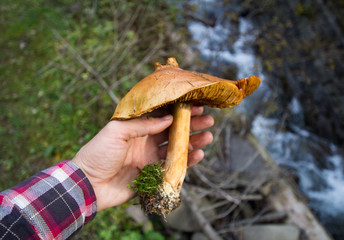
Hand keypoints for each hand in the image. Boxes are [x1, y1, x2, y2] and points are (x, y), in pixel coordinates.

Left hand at [71, 106, 213, 210]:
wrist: (89, 184)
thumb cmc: (98, 153)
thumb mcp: (117, 131)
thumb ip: (143, 124)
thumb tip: (168, 118)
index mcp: (136, 127)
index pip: (162, 115)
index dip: (178, 110)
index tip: (195, 104)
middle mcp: (145, 139)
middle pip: (173, 129)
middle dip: (191, 124)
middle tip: (208, 119)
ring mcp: (150, 157)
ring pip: (176, 147)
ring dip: (193, 141)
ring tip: (208, 136)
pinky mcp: (153, 174)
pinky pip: (173, 166)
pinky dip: (187, 161)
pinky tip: (199, 154)